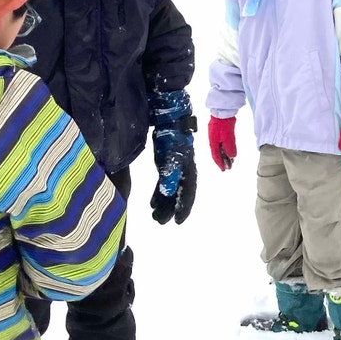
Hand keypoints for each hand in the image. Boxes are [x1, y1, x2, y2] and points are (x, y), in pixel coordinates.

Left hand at [148, 89, 196, 224]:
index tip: (177, 222)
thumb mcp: (169, 156)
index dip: (183, 208)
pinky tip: (152, 201)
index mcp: (187, 169)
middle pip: (178, 193)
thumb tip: (169, 193)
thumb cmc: (171, 136)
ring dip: (163, 201)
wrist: (169, 117)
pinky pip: (164, 181)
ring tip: (154, 214)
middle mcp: (184, 169)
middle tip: (160, 221)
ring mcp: (175, 165)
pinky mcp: (166, 160)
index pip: (187, 193)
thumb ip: (169, 174)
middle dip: (170, 208)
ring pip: (170, 188)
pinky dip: (159, 192)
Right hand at [208, 116, 236, 170]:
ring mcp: (218, 136)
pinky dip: (227, 149)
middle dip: (223, 161)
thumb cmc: (222, 123)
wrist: (223, 112)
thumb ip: (229, 148)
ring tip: (231, 162)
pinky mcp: (222, 133)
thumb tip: (232, 156)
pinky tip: (231, 152)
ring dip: (226, 156)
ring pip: (221, 149)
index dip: (219, 163)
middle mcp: (214, 140)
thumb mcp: (227, 138)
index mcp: (212, 142)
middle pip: (218, 153)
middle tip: (228, 168)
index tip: (223, 169)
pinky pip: (224, 144)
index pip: (215, 156)